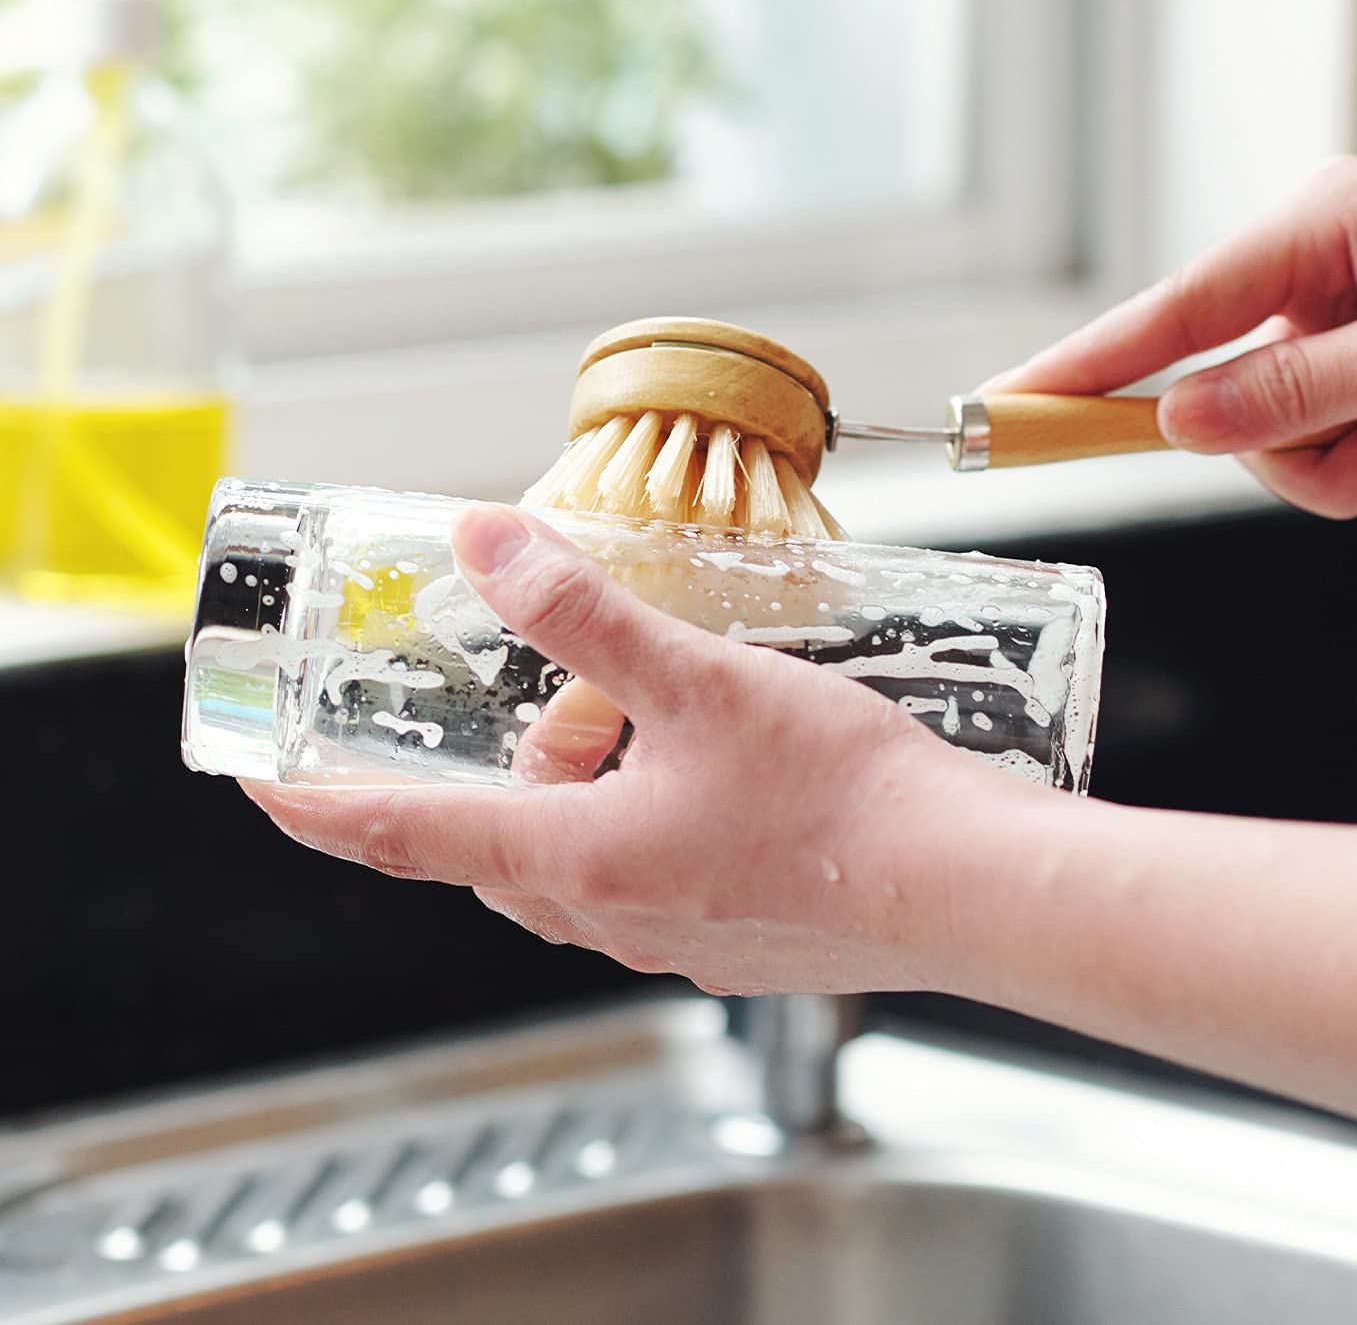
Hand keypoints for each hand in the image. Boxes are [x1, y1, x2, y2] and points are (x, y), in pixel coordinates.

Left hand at [244, 505, 1046, 995]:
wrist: (964, 885)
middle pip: (499, 848)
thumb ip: (583, 613)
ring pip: (578, 865)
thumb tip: (484, 544)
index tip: (260, 786)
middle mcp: (611, 918)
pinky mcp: (733, 944)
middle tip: (528, 717)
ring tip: (643, 725)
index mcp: (578, 859)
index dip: (318, 806)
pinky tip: (714, 778)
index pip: (406, 836)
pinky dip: (644, 825)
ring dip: (580, 797)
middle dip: (493, 784)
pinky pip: (647, 882)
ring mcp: (673, 942)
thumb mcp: (695, 679)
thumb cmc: (839, 791)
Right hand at [995, 158, 1356, 517]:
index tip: (1001, 407)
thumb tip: (1179, 420)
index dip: (1081, 367)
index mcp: (1319, 231)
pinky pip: (1351, 469)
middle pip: (1227, 407)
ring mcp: (1351, 343)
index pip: (1169, 312)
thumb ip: (1300, 390)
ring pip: (1289, 454)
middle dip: (1308, 454)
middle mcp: (1321, 284)